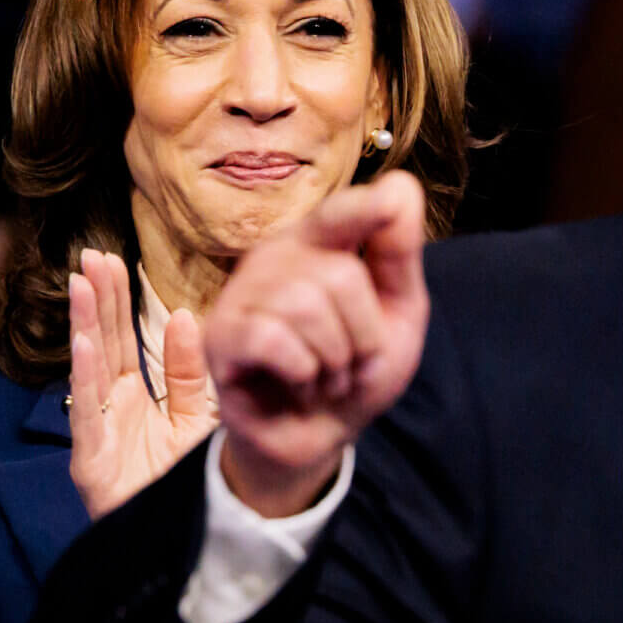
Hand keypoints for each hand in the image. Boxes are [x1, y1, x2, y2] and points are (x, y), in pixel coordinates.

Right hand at [67, 248, 217, 518]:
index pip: (122, 340)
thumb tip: (183, 317)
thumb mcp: (197, 419)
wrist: (196, 541)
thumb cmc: (186, 483)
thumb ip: (186, 372)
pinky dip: (85, 380)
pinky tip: (85, 346)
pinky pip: (88, 418)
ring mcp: (99, 437)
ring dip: (84, 328)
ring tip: (80, 285)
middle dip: (96, 301)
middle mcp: (111, 412)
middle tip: (91, 256)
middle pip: (103, 347)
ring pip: (89, 373)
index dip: (117, 302)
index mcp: (135, 399)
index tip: (112, 260)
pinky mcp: (93, 466)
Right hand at [205, 172, 428, 516]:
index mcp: (319, 244)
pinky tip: (299, 384)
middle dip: (364, 336)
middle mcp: (275, 259)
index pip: (342, 212)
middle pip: (339, 275)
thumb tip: (401, 185)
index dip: (366, 208)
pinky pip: (273, 339)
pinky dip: (303, 373)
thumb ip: (398, 252)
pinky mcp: (221, 337)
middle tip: (350, 362)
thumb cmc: (355, 369)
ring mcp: (242, 295)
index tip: (392, 200)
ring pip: (306, 306)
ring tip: (325, 376)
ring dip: (334, 360)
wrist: (321, 436)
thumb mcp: (397, 312)